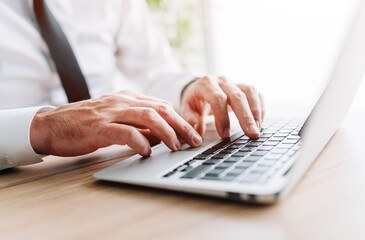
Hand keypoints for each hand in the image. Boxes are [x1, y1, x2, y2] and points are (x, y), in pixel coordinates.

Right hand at [30, 90, 201, 156]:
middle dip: (181, 125)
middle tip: (194, 140)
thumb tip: (161, 137)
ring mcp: (110, 113)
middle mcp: (121, 101)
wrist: (52, 125)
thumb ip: (137, 126)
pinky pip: (125, 132)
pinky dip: (140, 141)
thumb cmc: (85, 125)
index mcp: (127, 98)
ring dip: (167, 132)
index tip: (192, 133)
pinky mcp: (98, 127)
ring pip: (147, 116)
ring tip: (176, 146)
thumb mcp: (115, 120)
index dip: (180, 119)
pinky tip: (147, 152)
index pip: (161, 105)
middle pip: (160, 109)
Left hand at [181, 76, 264, 138]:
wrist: (199, 89)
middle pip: (237, 95)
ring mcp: (235, 82)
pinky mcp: (243, 87)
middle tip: (251, 134)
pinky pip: (256, 94)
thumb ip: (190, 119)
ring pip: (250, 92)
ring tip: (257, 129)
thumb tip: (198, 130)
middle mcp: (222, 81)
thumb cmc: (194, 101)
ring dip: (256, 111)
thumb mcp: (186, 109)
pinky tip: (260, 122)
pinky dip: (260, 108)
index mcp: (206, 84)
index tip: (225, 135)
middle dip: (246, 116)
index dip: (222, 117)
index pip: (217, 98)